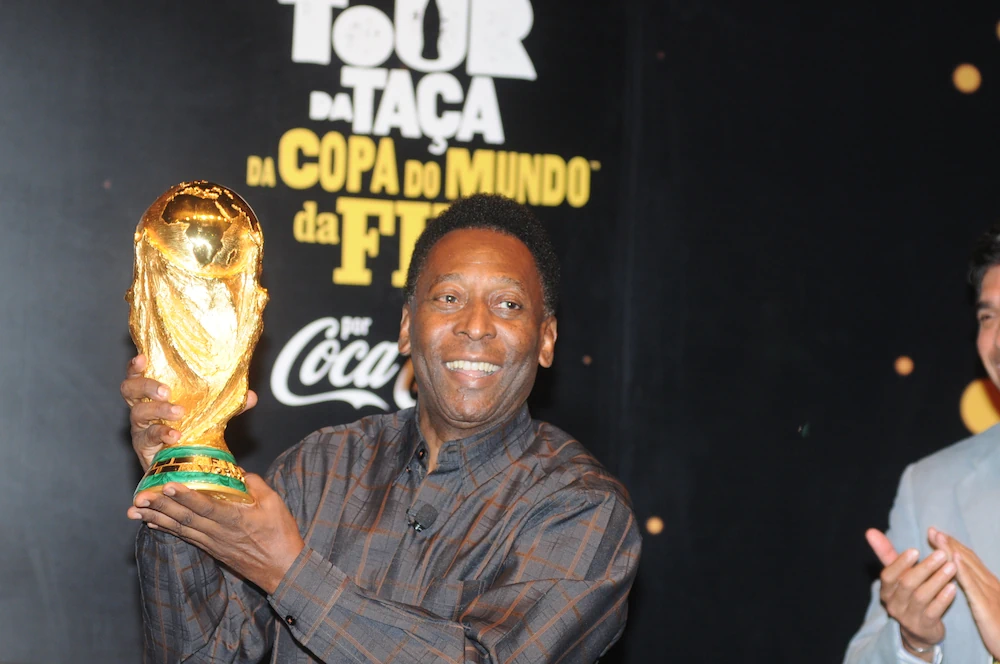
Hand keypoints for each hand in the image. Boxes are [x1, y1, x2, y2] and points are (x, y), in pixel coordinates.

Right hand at [120, 354, 256, 470]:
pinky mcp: (143, 446)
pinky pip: (148, 437)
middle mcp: (141, 406)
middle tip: (166, 390)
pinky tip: (174, 435)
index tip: (142, 358)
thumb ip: (229, 405)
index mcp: (154, 393)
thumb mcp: (211, 414)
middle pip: (129, 389)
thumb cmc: (191, 431)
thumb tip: (250, 396)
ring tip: (178, 413)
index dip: (136, 365)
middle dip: (146, 386)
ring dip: (158, 410)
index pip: (138, 373)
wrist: (183, 465)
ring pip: (138, 412)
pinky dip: (162, 434)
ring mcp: (140, 427)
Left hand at [128, 474, 303, 593]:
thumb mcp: (275, 504)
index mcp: (235, 520)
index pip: (205, 507)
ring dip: (156, 518)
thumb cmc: (281, 535)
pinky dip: (167, 530)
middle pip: (185, 518)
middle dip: (160, 506)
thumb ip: (255, 485)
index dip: (186, 496)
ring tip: (135, 511)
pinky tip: (152, 524)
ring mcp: (213, 543)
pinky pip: (185, 537)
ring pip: (180, 528)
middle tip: (139, 497)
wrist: (283, 569)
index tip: (167, 485)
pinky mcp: (212, 549)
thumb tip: (238, 472)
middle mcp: (219, 532)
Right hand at [865, 528, 956, 657]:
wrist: (919, 630)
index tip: (915, 550)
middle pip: (907, 584)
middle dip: (925, 568)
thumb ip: (886, 553)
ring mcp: (907, 617)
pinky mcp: (923, 627)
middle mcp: (893, 604)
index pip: (888, 575)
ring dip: (937, 580)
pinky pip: (933, 611)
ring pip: (921, 596)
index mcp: (886, 589)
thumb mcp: (897, 575)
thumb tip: (870, 531)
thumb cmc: (908, 594)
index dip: (900, 563)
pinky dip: (943, 599)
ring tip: (952, 567)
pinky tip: (953, 587)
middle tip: (943, 554)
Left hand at [930, 528, 999, 657]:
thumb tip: (961, 579)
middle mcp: (989, 584)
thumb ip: (977, 592)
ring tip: (938, 537)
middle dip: (949, 543)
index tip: (938, 534)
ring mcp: (989, 593)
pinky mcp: (985, 605)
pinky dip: (962, 570)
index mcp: (989, 584)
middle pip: (966, 559)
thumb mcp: (987, 606)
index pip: (969, 560)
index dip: (953, 546)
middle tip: (932, 530)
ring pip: (967, 567)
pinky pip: (972, 585)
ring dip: (951, 550)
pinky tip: (952, 559)